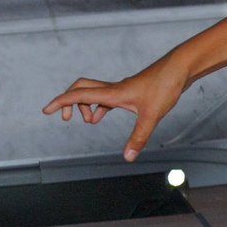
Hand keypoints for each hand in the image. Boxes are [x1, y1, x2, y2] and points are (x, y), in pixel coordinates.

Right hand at [44, 59, 188, 161]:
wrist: (180, 68)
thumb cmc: (166, 86)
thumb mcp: (152, 115)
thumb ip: (139, 137)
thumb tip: (128, 157)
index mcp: (113, 93)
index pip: (78, 95)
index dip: (60, 102)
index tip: (45, 110)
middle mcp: (114, 89)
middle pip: (80, 89)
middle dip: (69, 103)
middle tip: (68, 120)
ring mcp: (121, 89)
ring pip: (93, 93)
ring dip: (85, 105)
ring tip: (90, 121)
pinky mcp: (130, 91)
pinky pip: (106, 97)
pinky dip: (99, 106)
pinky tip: (101, 116)